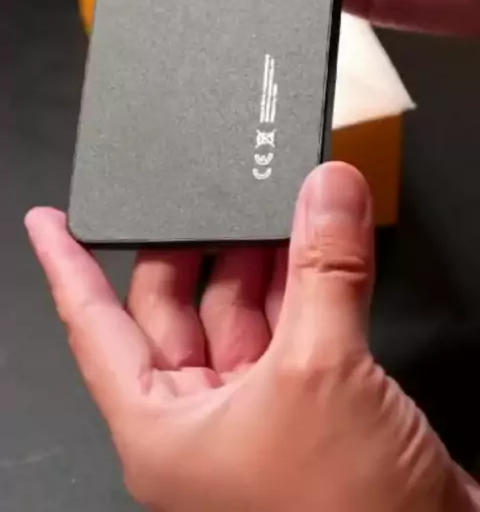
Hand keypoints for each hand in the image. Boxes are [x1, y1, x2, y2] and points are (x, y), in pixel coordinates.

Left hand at [27, 163, 479, 511]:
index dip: (66, 267)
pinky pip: (295, 327)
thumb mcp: (322, 371)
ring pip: (243, 314)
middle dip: (194, 247)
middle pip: (177, 309)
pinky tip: (321, 245)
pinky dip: (310, 284)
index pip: (94, 326)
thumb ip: (323, 270)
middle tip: (205, 190)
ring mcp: (258, 414)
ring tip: (280, 204)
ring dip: (264, 259)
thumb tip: (327, 193)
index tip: (50, 224)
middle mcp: (201, 422)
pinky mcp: (311, 408)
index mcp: (162, 429)